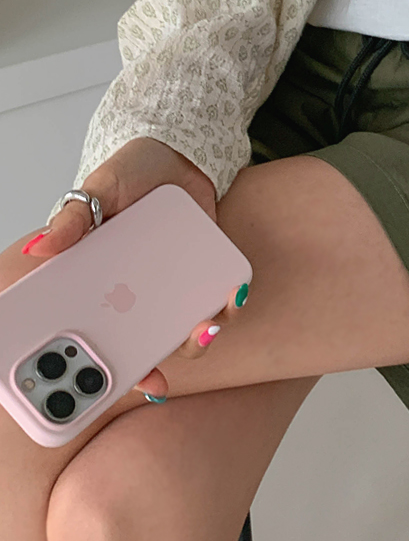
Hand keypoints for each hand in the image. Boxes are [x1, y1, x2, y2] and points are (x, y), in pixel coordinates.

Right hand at [12, 137, 250, 400]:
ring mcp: (177, 288)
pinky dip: (228, 304)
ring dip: (198, 338)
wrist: (177, 154)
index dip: (106, 368)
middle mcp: (140, 296)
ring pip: (187, 333)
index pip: (101, 335)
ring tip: (206, 325)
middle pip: (146, 348)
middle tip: (163, 370)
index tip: (113, 387)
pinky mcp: (209, 273)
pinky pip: (220, 300)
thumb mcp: (98, 190)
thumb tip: (42, 247)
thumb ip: (74, 219)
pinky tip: (232, 293)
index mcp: (105, 286)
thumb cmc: (131, 174)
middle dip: (156, 366)